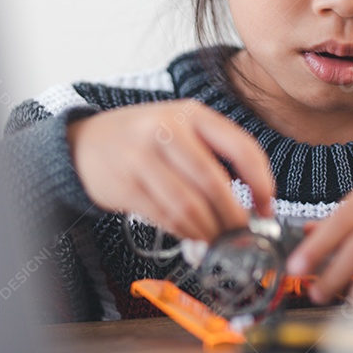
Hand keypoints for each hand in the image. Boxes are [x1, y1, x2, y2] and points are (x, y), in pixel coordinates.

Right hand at [66, 99, 274, 241]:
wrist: (85, 143)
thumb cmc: (143, 137)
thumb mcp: (181, 125)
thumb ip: (215, 151)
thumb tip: (254, 197)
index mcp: (191, 113)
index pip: (241, 147)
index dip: (261, 183)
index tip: (267, 207)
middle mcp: (167, 130)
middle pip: (214, 183)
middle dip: (234, 216)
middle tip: (243, 234)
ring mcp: (142, 157)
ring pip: (189, 206)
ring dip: (209, 230)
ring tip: (219, 239)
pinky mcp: (125, 185)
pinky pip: (165, 217)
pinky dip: (186, 232)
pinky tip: (194, 235)